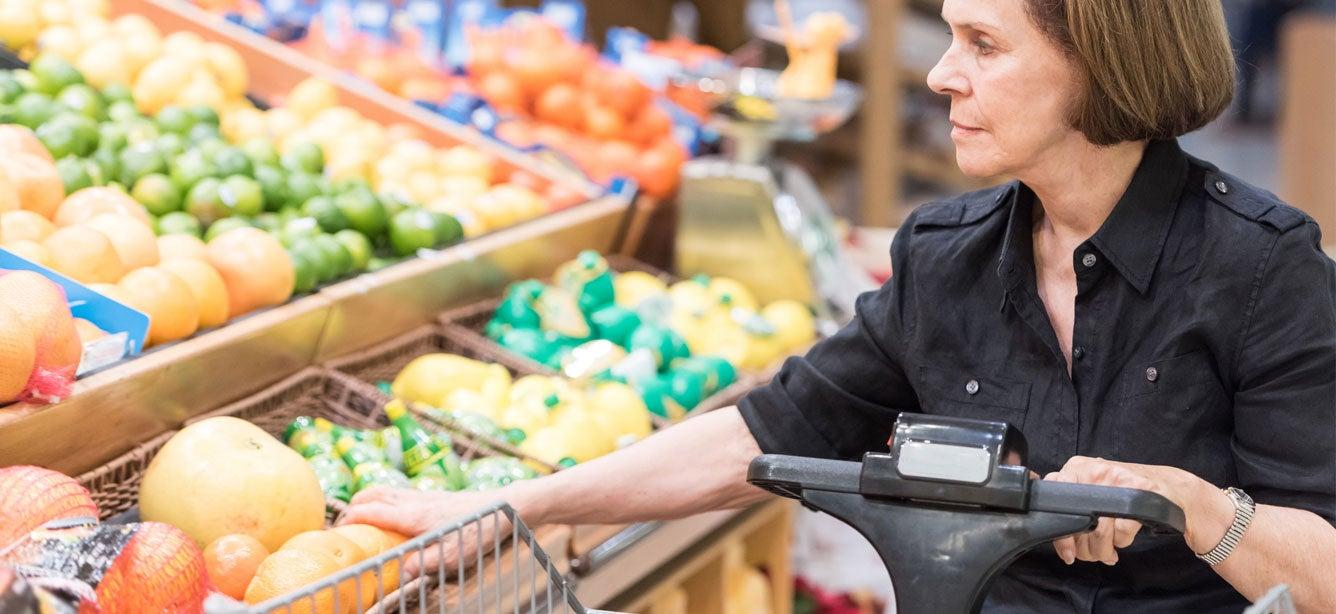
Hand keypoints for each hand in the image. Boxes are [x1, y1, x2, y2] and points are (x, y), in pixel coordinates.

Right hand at [337, 487, 515, 576]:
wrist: (507, 505)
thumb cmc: (481, 529)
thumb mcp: (455, 555)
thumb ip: (426, 563)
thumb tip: (403, 573)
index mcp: (414, 515)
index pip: (372, 511)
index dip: (350, 519)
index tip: (335, 531)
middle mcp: (416, 501)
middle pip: (374, 494)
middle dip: (353, 506)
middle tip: (342, 524)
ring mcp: (425, 495)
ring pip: (386, 490)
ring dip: (368, 498)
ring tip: (358, 514)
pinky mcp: (435, 496)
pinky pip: (400, 492)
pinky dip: (384, 497)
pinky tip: (390, 511)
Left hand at [1044, 456, 1232, 565]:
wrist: (1171, 487)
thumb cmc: (1125, 494)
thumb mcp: (1095, 493)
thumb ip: (1074, 511)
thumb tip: (1064, 548)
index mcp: (1077, 469)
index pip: (1054, 499)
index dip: (1059, 532)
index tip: (1067, 552)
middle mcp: (1094, 470)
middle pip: (1078, 522)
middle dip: (1085, 549)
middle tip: (1093, 555)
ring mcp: (1117, 479)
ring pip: (1099, 530)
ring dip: (1103, 551)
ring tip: (1108, 552)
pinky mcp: (1140, 491)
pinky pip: (1121, 532)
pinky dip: (1122, 542)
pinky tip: (1123, 539)